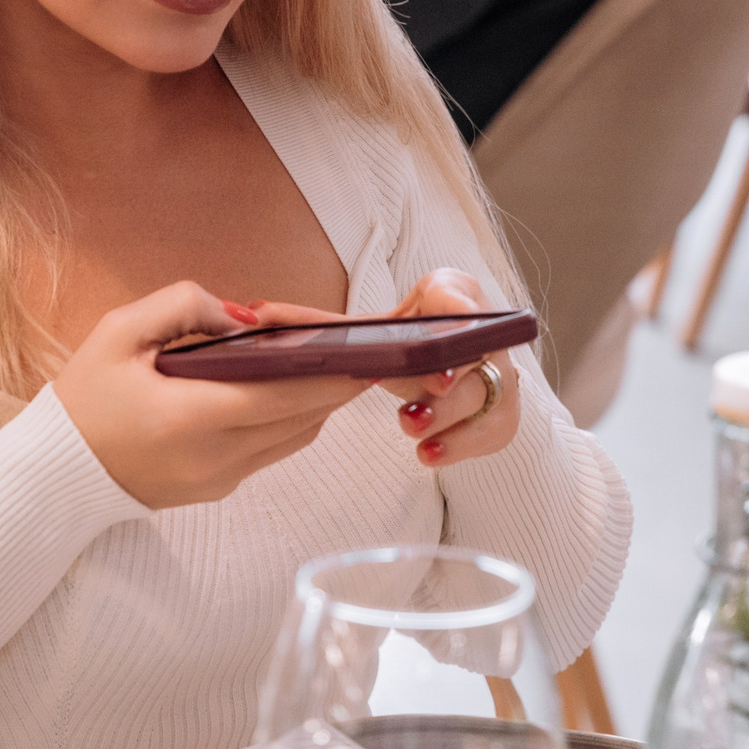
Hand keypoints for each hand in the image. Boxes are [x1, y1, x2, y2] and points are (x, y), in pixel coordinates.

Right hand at [51, 282, 370, 510]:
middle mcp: (215, 457)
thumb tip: (242, 318)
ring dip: (313, 405)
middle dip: (332, 386)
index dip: (329, 376)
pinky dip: (285, 422)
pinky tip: (283, 392)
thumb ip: (182, 306)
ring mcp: (218, 480)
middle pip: (299, 420)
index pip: (283, 397)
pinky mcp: (216, 490)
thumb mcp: (119, 332)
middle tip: (356, 351)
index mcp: (191, 416)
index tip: (363, 354)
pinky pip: (268, 453)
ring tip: (326, 367)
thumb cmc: (84, 397)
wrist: (55, 471)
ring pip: (291, 440)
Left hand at [246, 269, 522, 469]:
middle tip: (413, 408)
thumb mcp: (360, 322)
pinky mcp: (499, 414)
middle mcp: (482, 332)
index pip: (457, 294)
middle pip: (476, 355)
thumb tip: (249, 317)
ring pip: (488, 398)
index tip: (428, 349)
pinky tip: (427, 454)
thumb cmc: (398, 339)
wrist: (443, 362)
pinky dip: (461, 445)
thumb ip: (310, 321)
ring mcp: (498, 375)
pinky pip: (493, 432)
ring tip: (412, 430)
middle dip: (447, 385)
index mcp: (449, 294)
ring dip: (449, 419)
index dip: (448, 315)